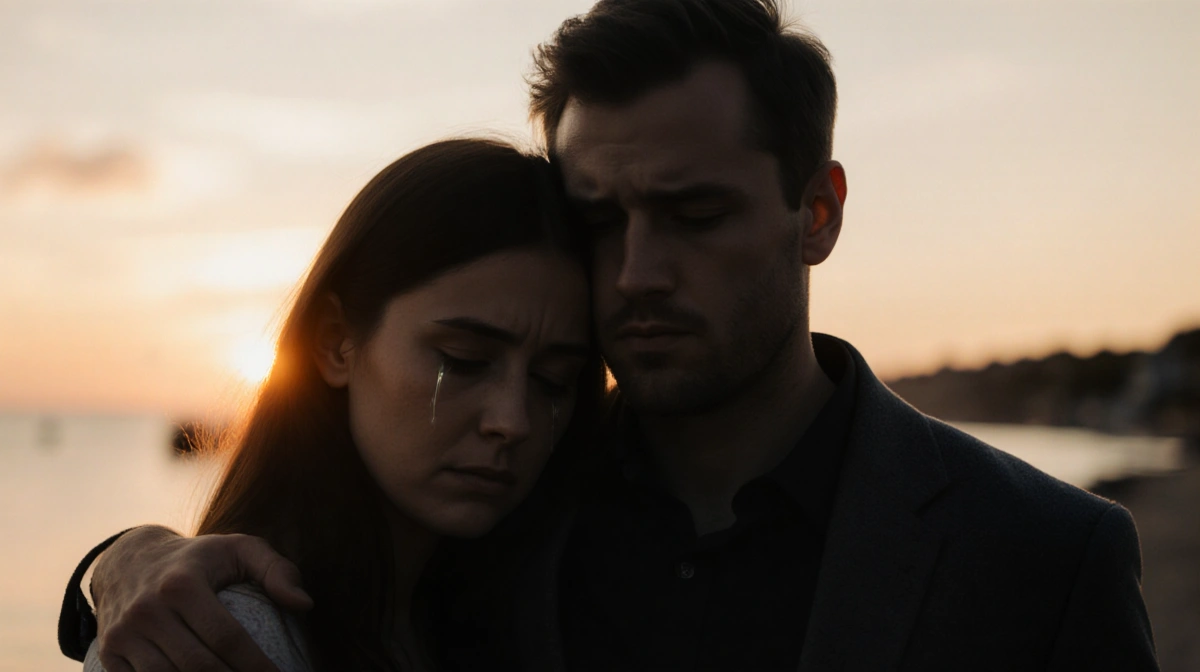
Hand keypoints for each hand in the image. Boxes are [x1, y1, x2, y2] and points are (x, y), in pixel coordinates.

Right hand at [91, 526, 313, 671]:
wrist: (128, 559)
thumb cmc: (199, 558)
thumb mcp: (239, 548)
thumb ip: (276, 570)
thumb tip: (305, 605)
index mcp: (183, 584)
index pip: (227, 638)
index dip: (256, 666)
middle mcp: (148, 610)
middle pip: (198, 666)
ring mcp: (124, 634)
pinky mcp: (109, 653)